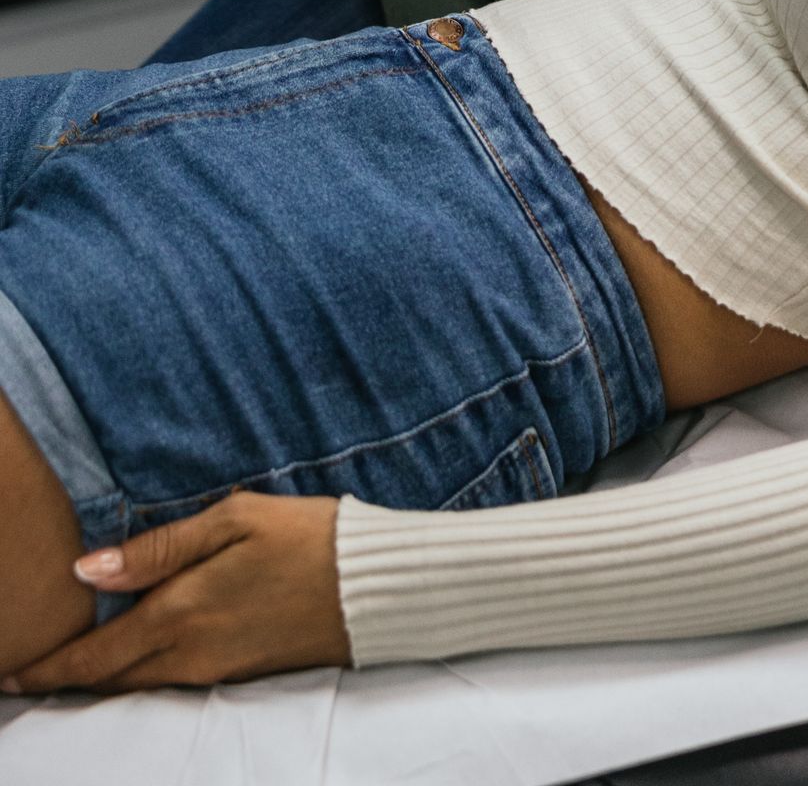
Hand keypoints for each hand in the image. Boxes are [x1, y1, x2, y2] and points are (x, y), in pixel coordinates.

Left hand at [2, 493, 345, 692]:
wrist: (374, 586)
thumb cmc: (307, 536)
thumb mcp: (234, 519)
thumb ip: (159, 548)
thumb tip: (87, 569)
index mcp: (180, 612)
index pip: (94, 655)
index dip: (47, 669)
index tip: (10, 673)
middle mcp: (189, 653)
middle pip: (109, 680)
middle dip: (64, 681)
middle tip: (26, 676)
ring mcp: (215, 669)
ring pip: (139, 685)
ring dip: (101, 680)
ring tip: (69, 667)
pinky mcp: (239, 673)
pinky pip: (172, 682)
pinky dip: (140, 675)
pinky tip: (135, 658)